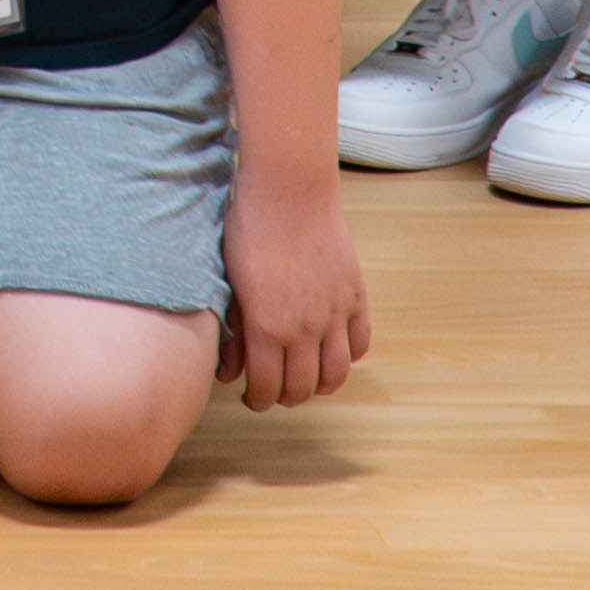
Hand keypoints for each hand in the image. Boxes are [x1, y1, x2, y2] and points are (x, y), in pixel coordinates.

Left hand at [218, 171, 370, 411]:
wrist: (288, 189)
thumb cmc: (249, 228)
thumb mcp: (230, 282)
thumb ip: (234, 332)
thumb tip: (228, 371)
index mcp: (268, 327)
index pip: (267, 387)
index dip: (258, 400)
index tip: (252, 398)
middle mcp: (306, 328)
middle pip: (302, 388)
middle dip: (286, 397)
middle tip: (274, 392)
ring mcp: (335, 313)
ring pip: (336, 374)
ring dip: (320, 386)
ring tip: (305, 380)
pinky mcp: (355, 296)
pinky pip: (360, 342)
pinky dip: (349, 356)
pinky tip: (332, 351)